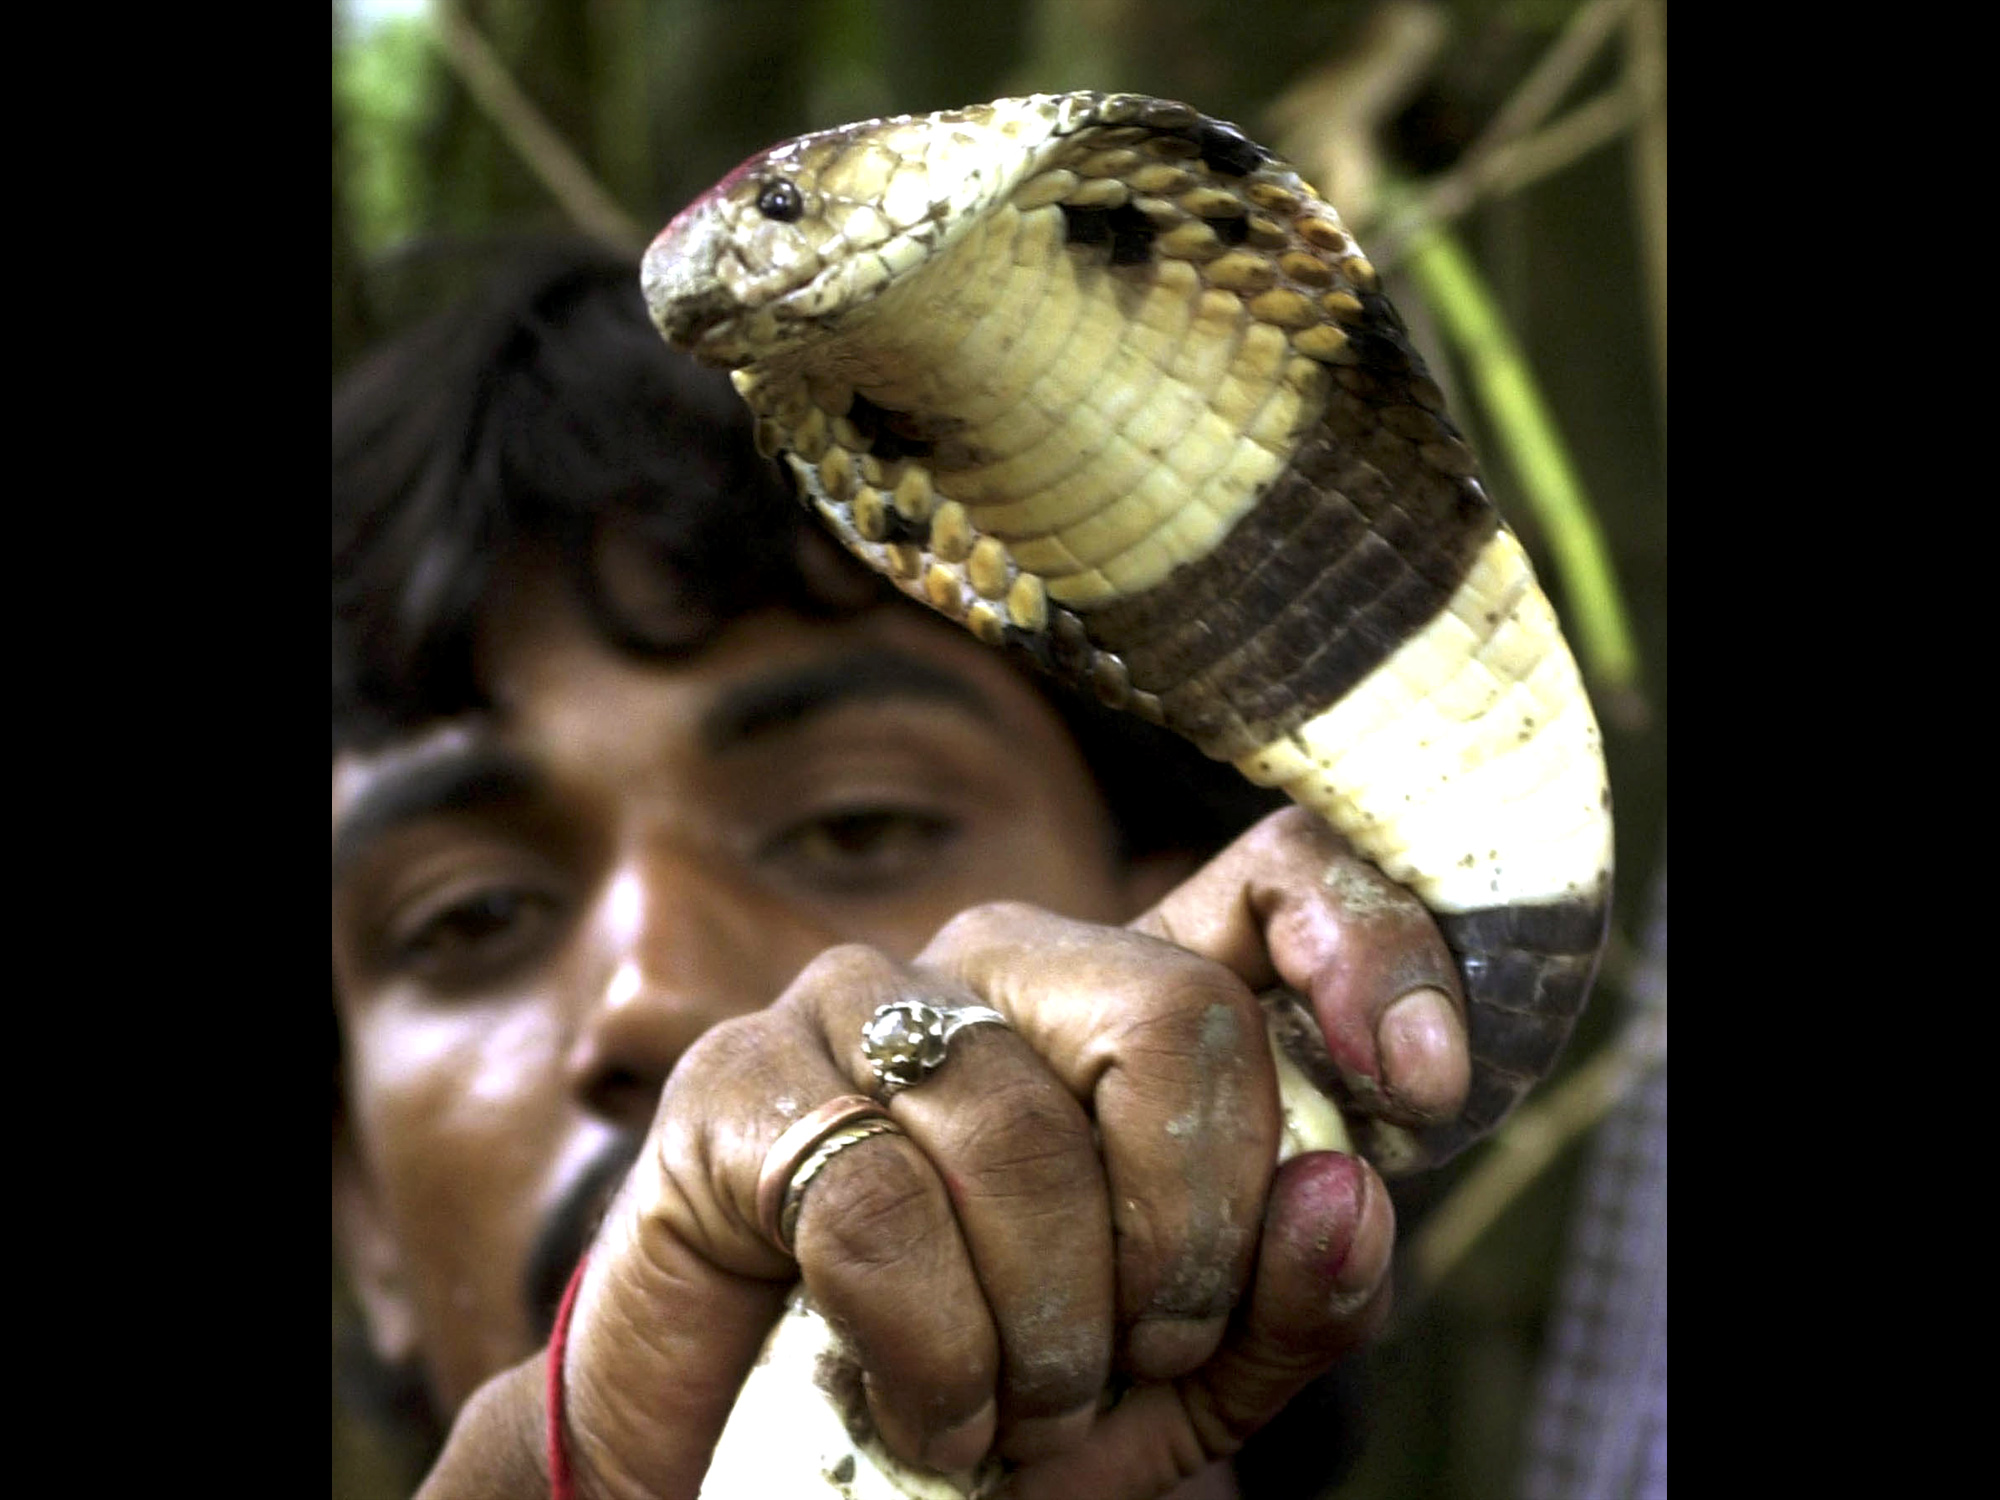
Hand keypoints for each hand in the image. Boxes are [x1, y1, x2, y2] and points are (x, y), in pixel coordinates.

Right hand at [422, 807, 1469, 1498]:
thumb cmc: (1005, 1394)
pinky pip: (876, 1202)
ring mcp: (858, 1002)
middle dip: (1187, 1236)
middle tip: (1137, 1355)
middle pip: (1175, 1012)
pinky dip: (934, 1355)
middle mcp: (1001, 964)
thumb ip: (1294, 1298)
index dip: (1368, 946)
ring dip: (1049, 1332)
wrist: (785, 1468)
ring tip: (1020, 1410)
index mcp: (1124, 1005)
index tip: (1423, 1089)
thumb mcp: (1190, 1379)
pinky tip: (928, 1411)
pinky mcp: (736, 1080)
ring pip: (1021, 1129)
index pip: (1274, 878)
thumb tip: (1349, 1198)